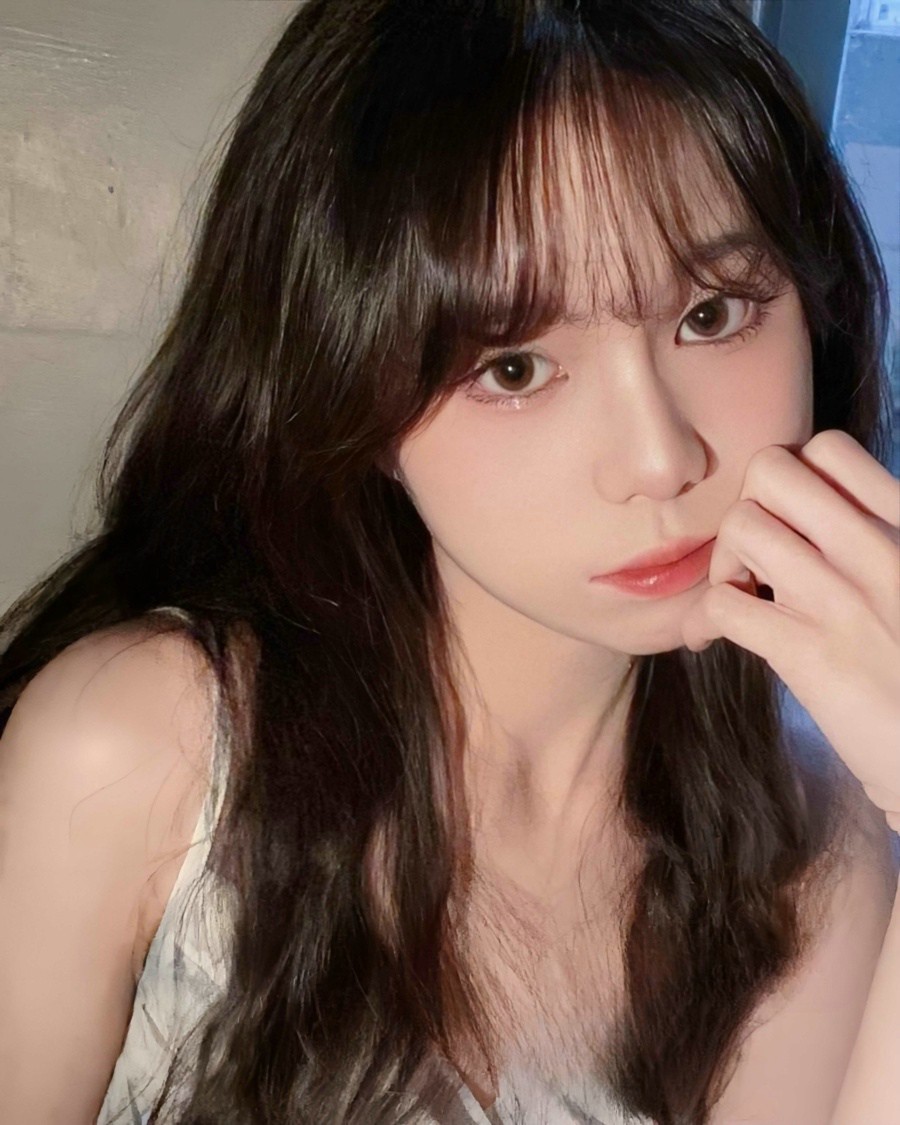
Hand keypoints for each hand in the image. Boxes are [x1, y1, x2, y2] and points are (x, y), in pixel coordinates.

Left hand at [680, 430, 899, 830]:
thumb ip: (874, 544)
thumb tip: (804, 525)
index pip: (826, 449)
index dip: (789, 480)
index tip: (787, 525)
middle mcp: (880, 551)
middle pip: (770, 469)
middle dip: (747, 508)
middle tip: (753, 559)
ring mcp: (845, 600)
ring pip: (740, 526)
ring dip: (723, 563)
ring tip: (739, 598)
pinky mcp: (812, 654)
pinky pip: (723, 605)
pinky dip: (703, 621)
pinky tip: (713, 640)